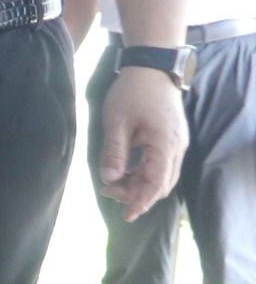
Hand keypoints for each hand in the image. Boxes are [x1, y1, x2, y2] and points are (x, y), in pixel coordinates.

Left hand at [99, 66, 187, 220]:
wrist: (152, 68)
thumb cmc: (133, 93)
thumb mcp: (116, 123)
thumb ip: (114, 153)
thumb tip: (110, 179)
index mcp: (165, 145)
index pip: (156, 183)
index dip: (141, 201)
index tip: (126, 215)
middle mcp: (176, 148)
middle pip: (161, 184)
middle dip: (136, 194)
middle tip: (108, 191)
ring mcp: (176, 143)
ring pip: (161, 176)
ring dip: (139, 184)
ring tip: (111, 183)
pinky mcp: (171, 139)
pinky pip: (160, 165)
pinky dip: (143, 173)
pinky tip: (124, 172)